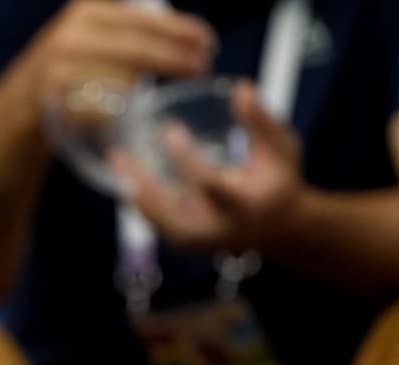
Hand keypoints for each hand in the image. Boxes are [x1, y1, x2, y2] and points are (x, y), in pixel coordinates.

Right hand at [23, 0, 216, 115]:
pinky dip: (124, 112)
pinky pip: (104, 108)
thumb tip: (184, 33)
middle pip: (140, 48)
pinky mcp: (54, 102)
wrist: (13, 109)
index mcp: (85, 9)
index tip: (208, 40)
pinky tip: (138, 111)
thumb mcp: (86, 31)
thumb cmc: (63, 71)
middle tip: (205, 68)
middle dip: (179, 58)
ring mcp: (61, 69)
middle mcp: (71, 34)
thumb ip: (123, 24)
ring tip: (180, 85)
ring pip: (125, 79)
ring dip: (156, 85)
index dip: (181, 28)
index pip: (145, 19)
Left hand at [111, 80, 305, 253]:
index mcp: (245, 204)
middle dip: (142, 181)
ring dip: (132, 189)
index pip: (208, 183)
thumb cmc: (278, 179)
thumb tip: (240, 87)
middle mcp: (217, 228)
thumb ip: (261, 121)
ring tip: (116, 159)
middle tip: (118, 153)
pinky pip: (154, 221)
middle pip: (169, 210)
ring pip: (155, 218)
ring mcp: (198, 240)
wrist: (278, 227)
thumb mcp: (282, 148)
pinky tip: (124, 174)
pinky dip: (138, 198)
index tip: (168, 129)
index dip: (186, 157)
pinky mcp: (184, 243)